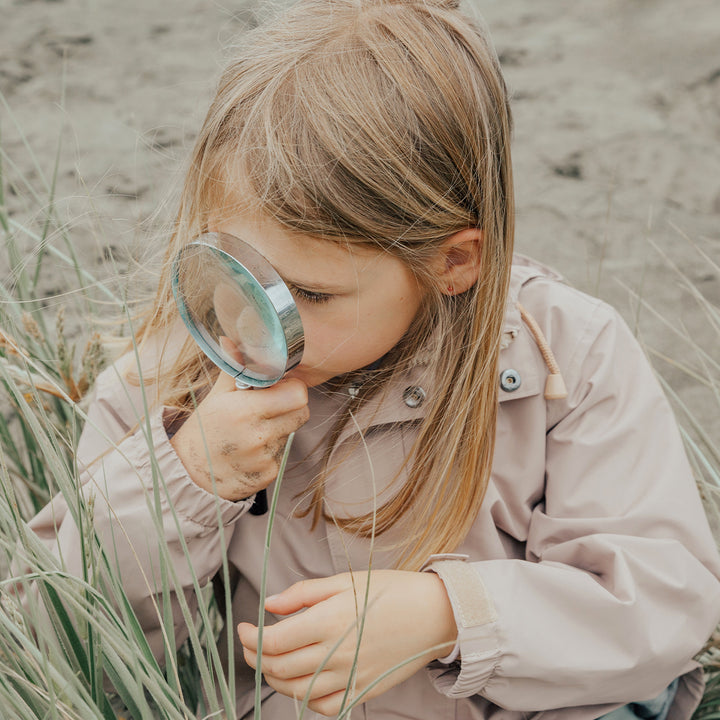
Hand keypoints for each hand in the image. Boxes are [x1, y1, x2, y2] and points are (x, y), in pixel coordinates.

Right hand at [169, 369, 308, 500]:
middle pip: (302, 414)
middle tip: (270, 409)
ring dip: (278, 431)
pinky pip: (280, 456)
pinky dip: (269, 453)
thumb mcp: (216, 395)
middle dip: (291, 408)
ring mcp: (264, 459)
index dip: (293, 389)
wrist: (187, 471)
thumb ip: (234, 367)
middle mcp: (258, 436)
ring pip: (290, 435)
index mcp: (246, 410)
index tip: (281, 388)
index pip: (298, 395)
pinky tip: (249, 452)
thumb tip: (232, 339)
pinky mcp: (267, 476)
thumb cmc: (204, 428)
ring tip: (251, 432)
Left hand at [237, 570, 456, 715]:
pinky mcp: (363, 690)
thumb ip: (304, 594)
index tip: (243, 627)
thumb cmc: (390, 591)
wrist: (433, 613)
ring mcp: (350, 676)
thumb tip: (269, 606)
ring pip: (297, 690)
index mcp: (328, 621)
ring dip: (274, 679)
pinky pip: (326, 706)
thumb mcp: (346, 581)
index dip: (250, 637)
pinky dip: (306, 699)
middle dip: (255, 657)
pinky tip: (302, 683)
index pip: (273, 641)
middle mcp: (335, 654)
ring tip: (269, 663)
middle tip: (251, 644)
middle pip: (279, 667)